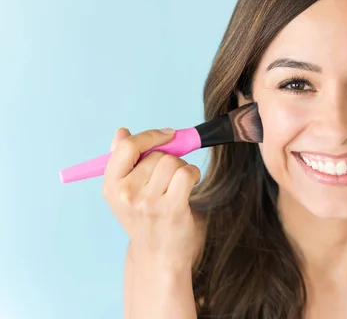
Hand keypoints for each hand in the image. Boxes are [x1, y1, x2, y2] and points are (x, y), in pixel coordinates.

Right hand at [102, 127, 205, 268]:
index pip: (127, 146)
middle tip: (168, 180)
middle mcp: (126, 194)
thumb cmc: (145, 219)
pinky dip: (193, 174)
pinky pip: (186, 173)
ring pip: (173, 162)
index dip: (150, 136)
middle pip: (156, 154)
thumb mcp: (125, 192)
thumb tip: (121, 132)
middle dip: (168, 160)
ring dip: (182, 168)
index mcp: (111, 186)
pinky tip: (189, 186)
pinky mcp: (170, 208)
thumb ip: (122, 160)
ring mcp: (148, 202)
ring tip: (177, 186)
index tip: (167, 135)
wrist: (159, 255)